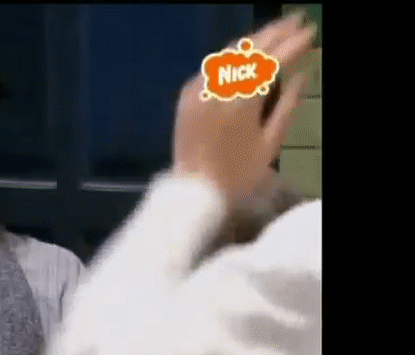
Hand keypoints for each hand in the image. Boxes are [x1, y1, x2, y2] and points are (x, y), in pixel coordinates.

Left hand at [172, 12, 316, 203]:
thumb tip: (302, 73)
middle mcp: (217, 88)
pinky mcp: (186, 95)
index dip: (293, 44)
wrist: (193, 191)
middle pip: (248, 49)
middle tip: (296, 20)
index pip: (271, 61)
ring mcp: (198, 89)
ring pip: (228, 53)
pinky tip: (246, 52)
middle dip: (275, 32)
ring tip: (277, 30)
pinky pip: (212, 66)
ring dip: (254, 40)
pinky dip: (231, 55)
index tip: (310, 32)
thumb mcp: (271, 143)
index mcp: (241, 101)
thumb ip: (288, 105)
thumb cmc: (238, 175)